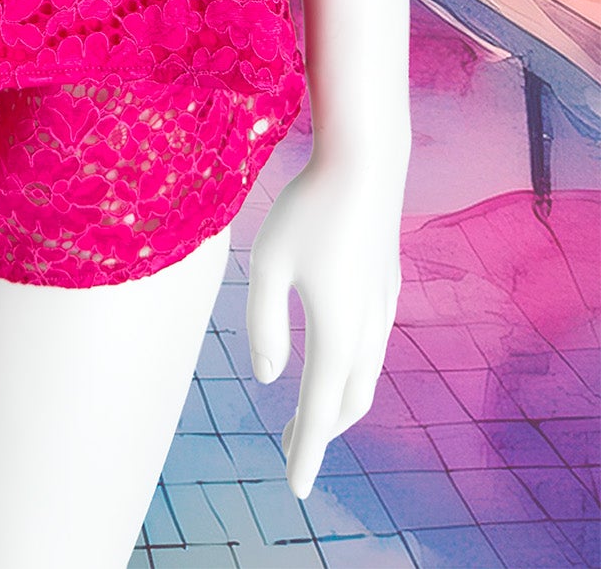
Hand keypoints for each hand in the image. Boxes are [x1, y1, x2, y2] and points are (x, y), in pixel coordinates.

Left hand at [246, 145, 406, 497]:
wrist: (366, 163)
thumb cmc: (308, 208)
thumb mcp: (268, 263)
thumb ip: (265, 324)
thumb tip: (269, 376)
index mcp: (335, 331)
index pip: (318, 409)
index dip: (306, 453)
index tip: (296, 488)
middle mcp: (366, 328)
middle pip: (348, 402)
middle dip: (321, 432)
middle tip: (292, 451)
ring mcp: (382, 307)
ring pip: (365, 375)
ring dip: (339, 402)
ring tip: (311, 416)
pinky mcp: (386, 285)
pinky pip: (373, 347)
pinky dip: (354, 371)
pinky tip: (340, 361)